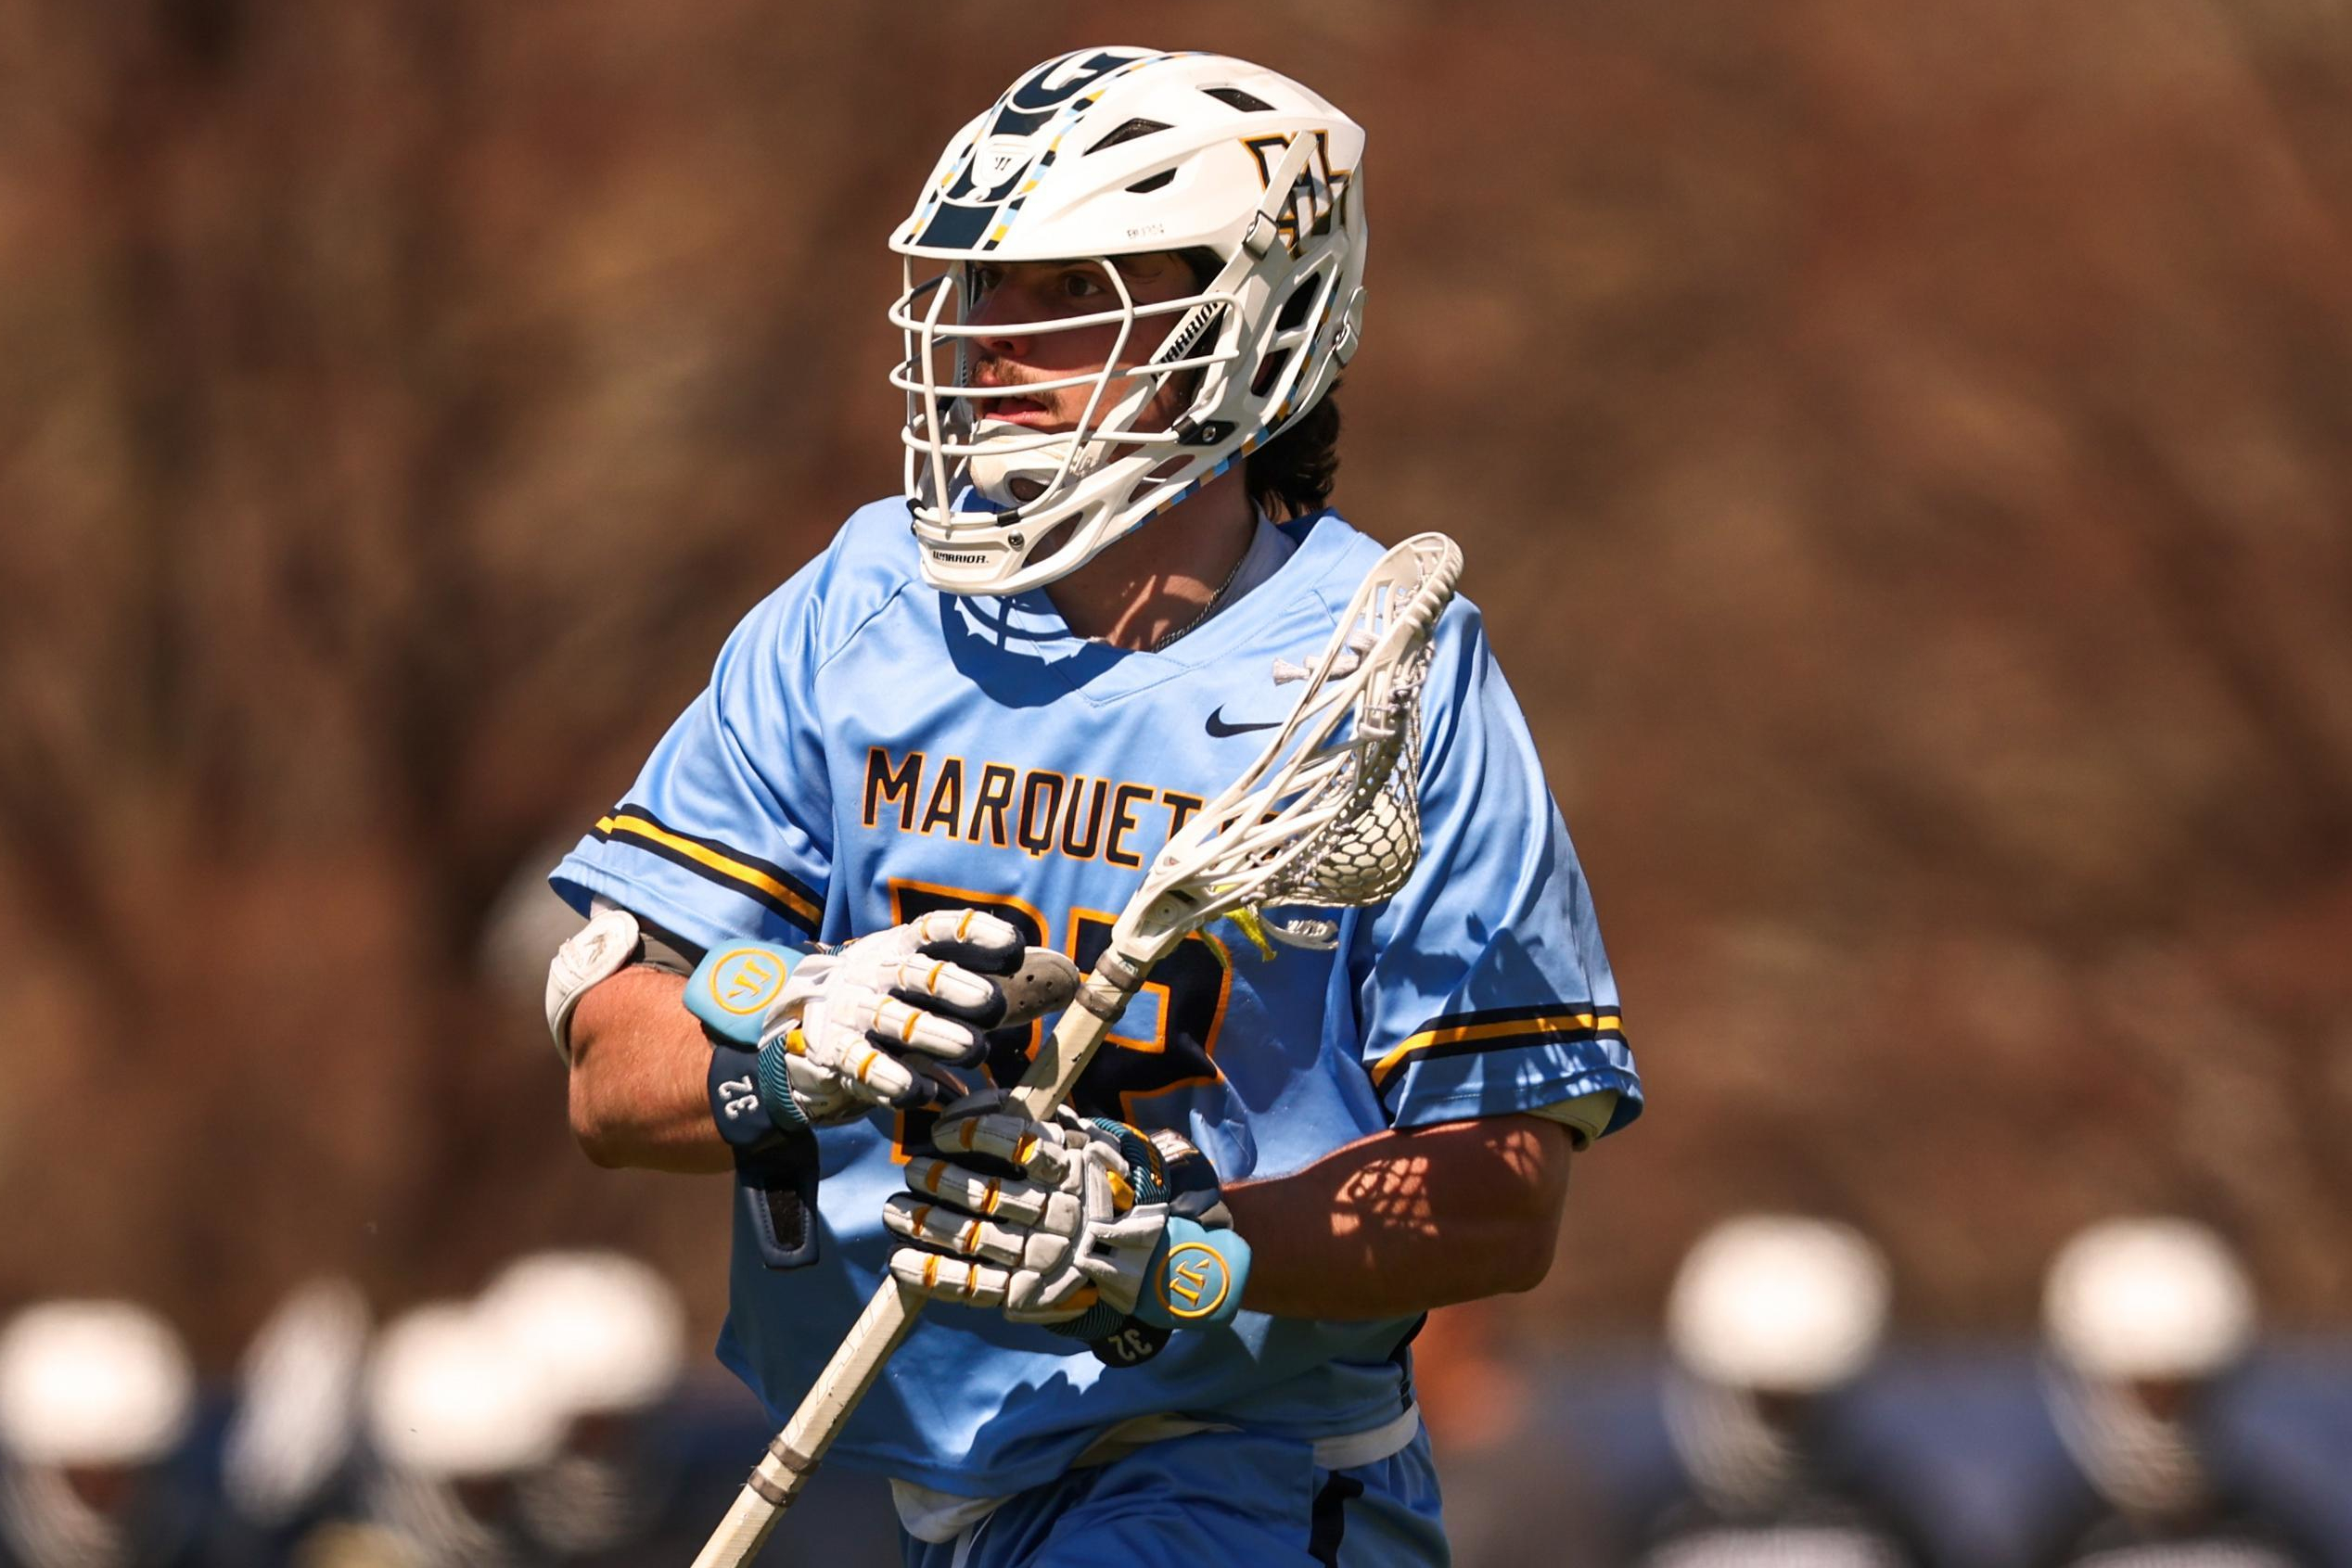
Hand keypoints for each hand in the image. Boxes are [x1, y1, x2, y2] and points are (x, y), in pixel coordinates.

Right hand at [763, 911, 1076, 1124]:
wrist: (812, 1021)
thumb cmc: (897, 997)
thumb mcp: (931, 978)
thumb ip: (989, 982)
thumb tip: (1066, 985)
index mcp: (904, 945)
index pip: (940, 929)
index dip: (975, 933)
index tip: (1014, 946)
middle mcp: (877, 972)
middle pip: (918, 975)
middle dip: (956, 987)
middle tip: (993, 1006)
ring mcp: (853, 1010)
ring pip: (895, 1020)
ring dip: (935, 1036)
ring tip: (975, 1053)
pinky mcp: (835, 1051)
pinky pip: (863, 1064)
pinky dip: (893, 1080)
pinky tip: (922, 1093)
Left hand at [882, 1092, 1251, 1359]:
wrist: (1133, 1255)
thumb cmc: (1087, 1184)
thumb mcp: (1074, 1140)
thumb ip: (1027, 1118)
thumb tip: (967, 1102)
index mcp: (1071, 1167)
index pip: (1016, 1143)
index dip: (973, 1133)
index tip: (943, 1131)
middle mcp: (1060, 1213)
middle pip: (988, 1194)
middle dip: (939, 1181)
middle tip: (911, 1170)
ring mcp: (1043, 1257)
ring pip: (973, 1238)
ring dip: (924, 1223)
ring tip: (894, 1211)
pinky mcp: (1028, 1293)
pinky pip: (974, 1285)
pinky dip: (933, 1274)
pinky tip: (900, 1261)